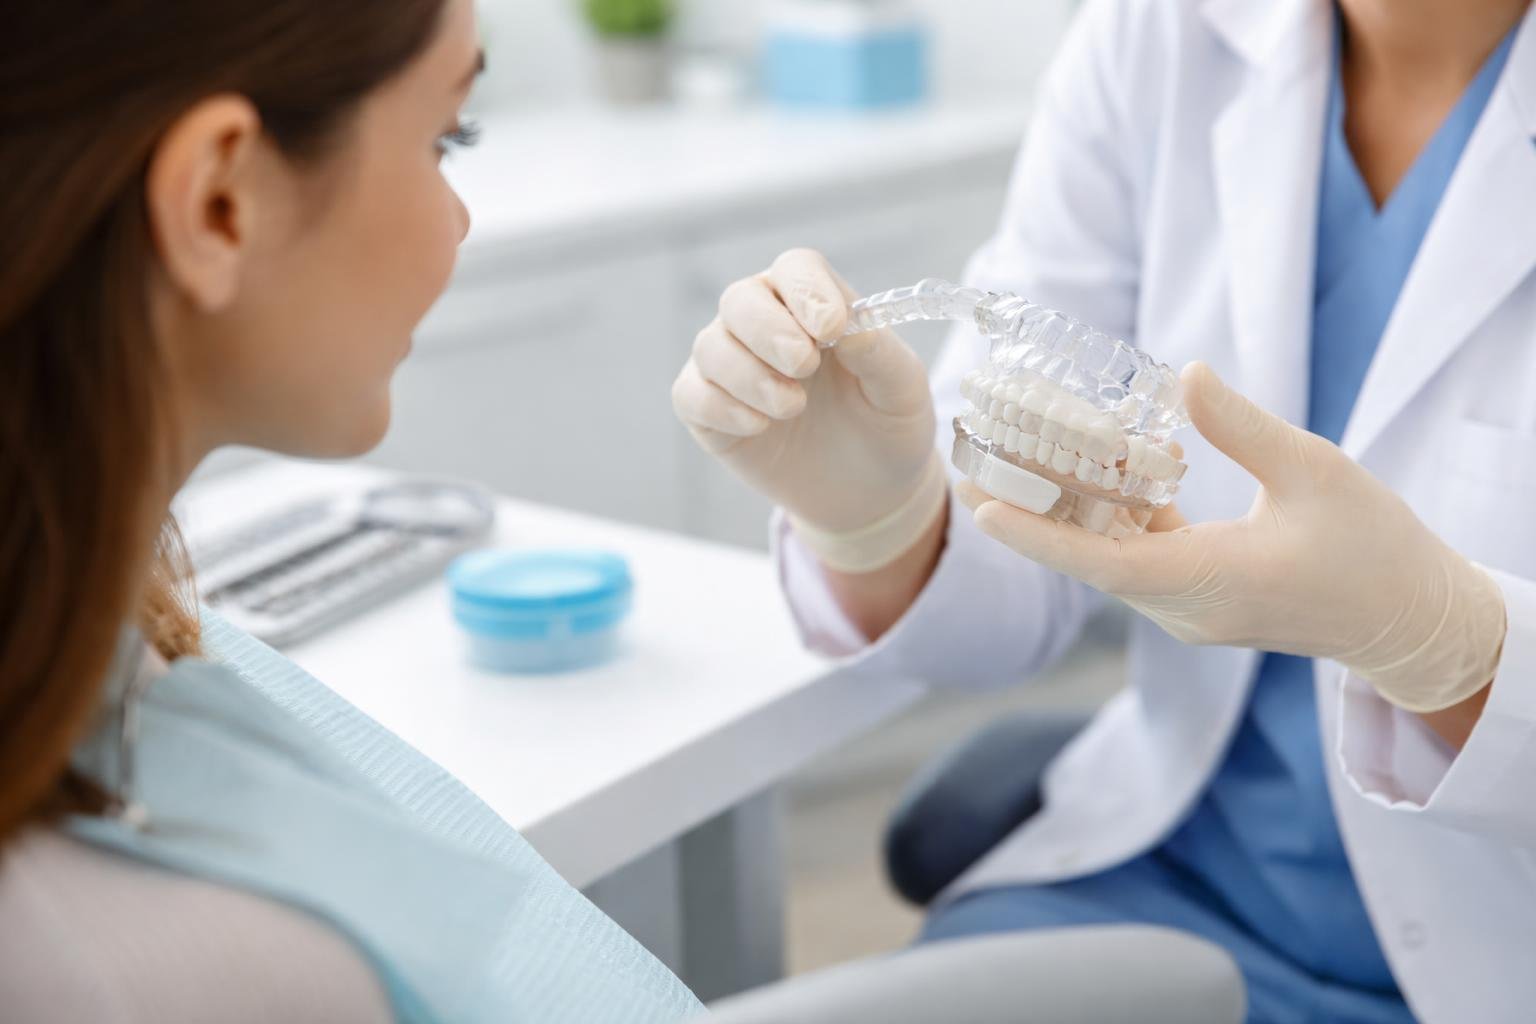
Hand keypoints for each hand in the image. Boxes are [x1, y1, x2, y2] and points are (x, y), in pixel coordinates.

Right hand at [672, 249, 944, 572]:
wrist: (867, 491)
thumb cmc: (885, 425)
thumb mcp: (901, 390)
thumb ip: (879, 353)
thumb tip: (847, 327)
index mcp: (814, 304)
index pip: (796, 270)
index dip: (806, 291)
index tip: (831, 328)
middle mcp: (764, 323)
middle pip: (741, 298)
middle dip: (769, 330)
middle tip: (804, 366)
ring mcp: (730, 365)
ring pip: (711, 346)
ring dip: (751, 377)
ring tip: (794, 408)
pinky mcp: (708, 410)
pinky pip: (692, 395)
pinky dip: (723, 408)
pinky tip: (761, 427)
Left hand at [961, 362, 1506, 713]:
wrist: (1413, 621)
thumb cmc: (1375, 549)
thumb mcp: (1315, 470)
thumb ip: (1242, 426)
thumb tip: (1187, 374)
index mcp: (1209, 581)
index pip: (1101, 564)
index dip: (1036, 535)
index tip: (981, 509)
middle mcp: (1184, 607)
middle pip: (1089, 557)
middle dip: (1032, 511)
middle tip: (975, 461)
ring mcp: (1188, 610)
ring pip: (1110, 556)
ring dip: (1072, 511)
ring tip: (1022, 455)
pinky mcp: (1199, 599)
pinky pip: (1141, 557)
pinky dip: (1119, 516)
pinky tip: (1111, 467)